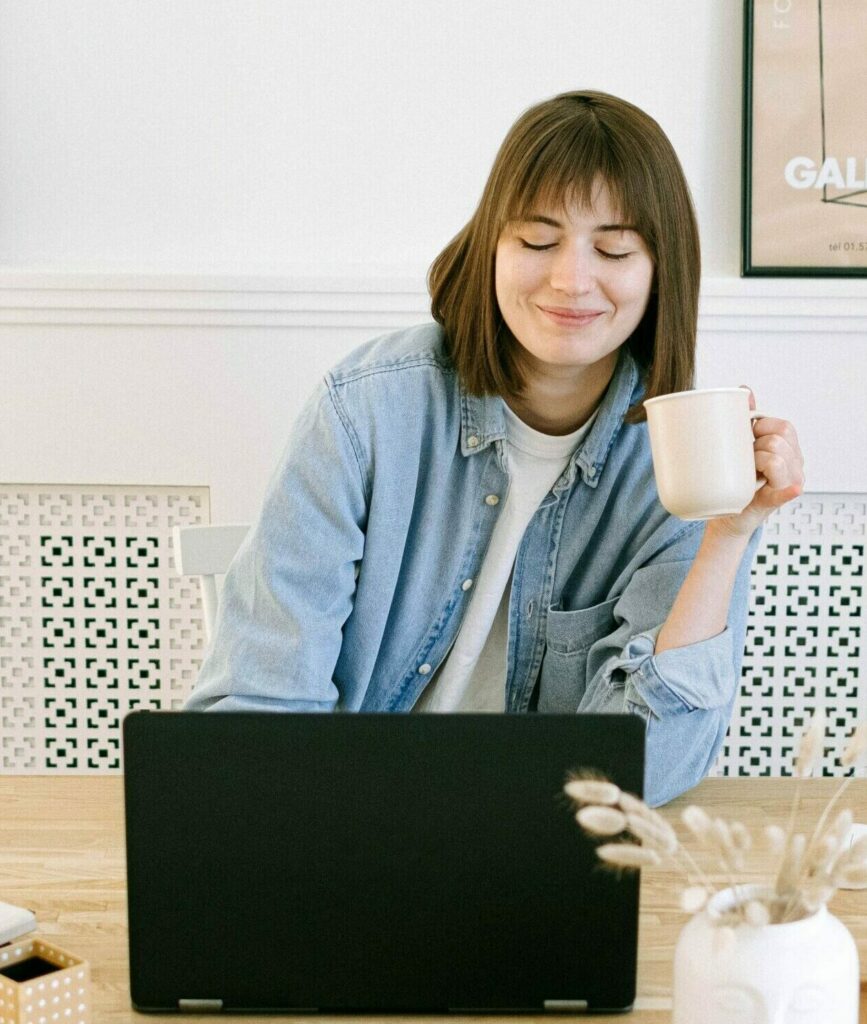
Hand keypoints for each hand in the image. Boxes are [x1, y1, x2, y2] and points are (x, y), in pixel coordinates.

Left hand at [709, 387, 804, 538]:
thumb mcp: (740, 445)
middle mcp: (795, 464)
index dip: (761, 427)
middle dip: (757, 444)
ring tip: (747, 471)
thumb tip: (745, 389)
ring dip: (755, 461)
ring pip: (775, 458)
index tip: (747, 436)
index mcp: (789, 449)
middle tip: (745, 457)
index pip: (783, 426)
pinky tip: (792, 488)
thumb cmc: (736, 477)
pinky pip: (786, 491)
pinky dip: (788, 489)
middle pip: (779, 439)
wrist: (725, 513)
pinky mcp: (776, 500)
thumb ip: (745, 417)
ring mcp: (789, 483)